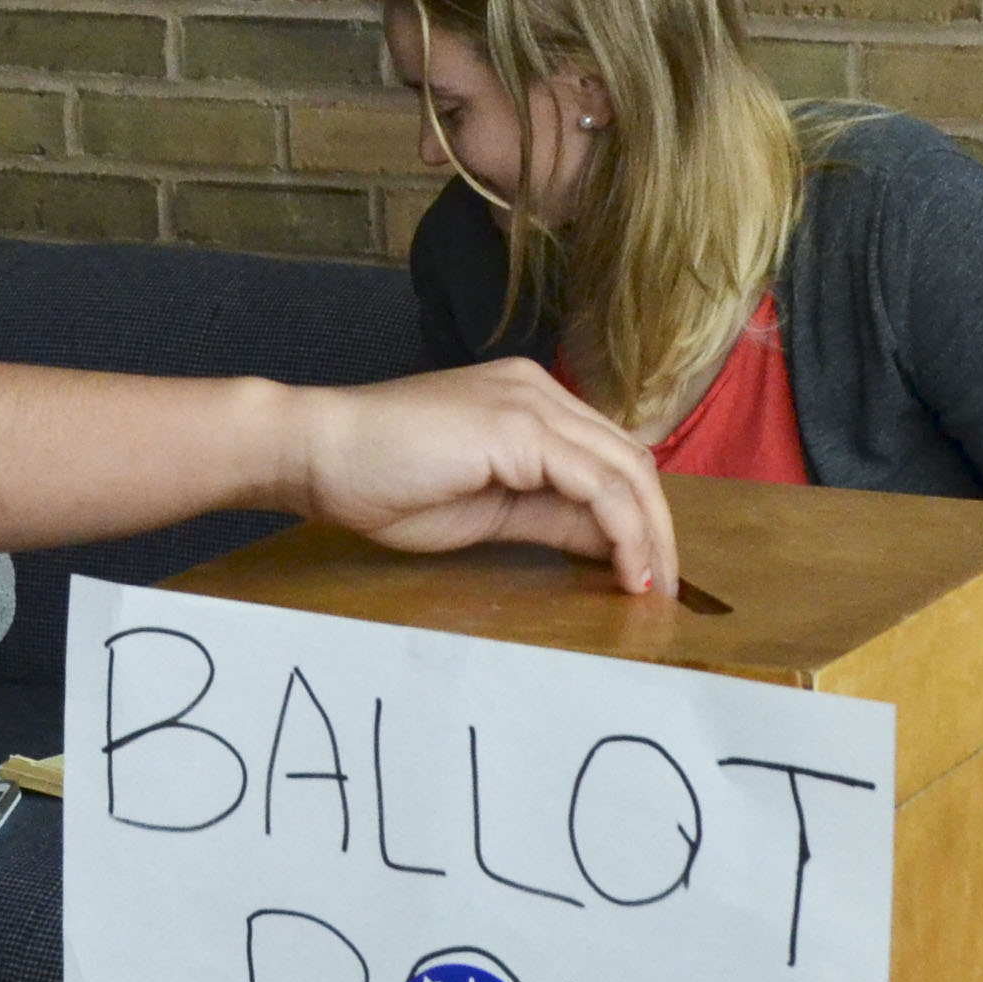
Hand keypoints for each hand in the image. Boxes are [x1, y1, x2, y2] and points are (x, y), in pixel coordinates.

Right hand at [287, 361, 678, 598]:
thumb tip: (607, 546)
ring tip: (652, 589)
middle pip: (630, 459)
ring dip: (650, 534)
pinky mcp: (520, 427)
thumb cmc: (381, 482)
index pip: (609, 456)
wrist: (318, 453)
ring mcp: (531, 403)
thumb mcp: (486, 508)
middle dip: (657, 528)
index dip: (638, 516)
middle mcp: (539, 391)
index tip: (646, 574)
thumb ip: (549, 516)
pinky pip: (597, 484)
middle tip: (664, 590)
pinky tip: (627, 570)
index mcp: (528, 402)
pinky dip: (623, 530)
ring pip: (625, 469)